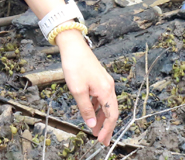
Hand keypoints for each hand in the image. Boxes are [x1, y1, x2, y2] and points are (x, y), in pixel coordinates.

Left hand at [56, 29, 117, 144]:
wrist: (73, 45)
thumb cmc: (75, 64)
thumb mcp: (78, 90)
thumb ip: (85, 108)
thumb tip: (91, 124)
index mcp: (105, 90)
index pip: (111, 115)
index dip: (108, 129)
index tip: (102, 140)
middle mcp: (108, 86)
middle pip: (111, 111)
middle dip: (106, 126)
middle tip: (101, 139)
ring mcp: (104, 81)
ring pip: (106, 104)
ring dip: (100, 117)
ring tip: (94, 128)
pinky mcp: (98, 78)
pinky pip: (101, 97)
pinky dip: (97, 107)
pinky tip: (91, 112)